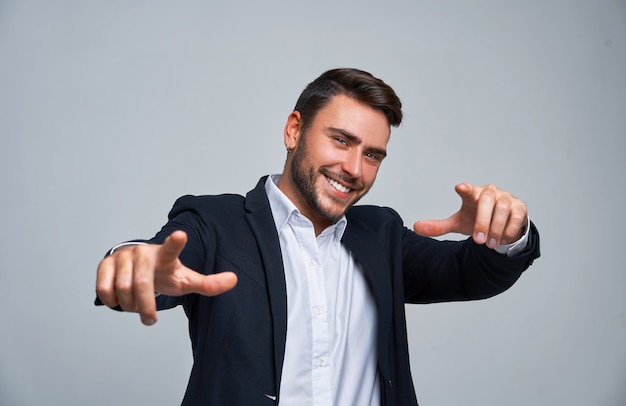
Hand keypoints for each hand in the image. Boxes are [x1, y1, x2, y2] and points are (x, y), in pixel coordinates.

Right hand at [96, 230, 237, 325]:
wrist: (139, 267)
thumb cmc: (165, 273)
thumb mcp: (186, 280)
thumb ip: (208, 283)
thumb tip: (234, 280)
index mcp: (166, 256)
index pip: (172, 249)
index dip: (175, 243)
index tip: (181, 234)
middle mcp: (144, 252)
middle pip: (141, 285)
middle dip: (146, 308)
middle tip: (151, 319)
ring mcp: (123, 256)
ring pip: (122, 290)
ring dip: (130, 306)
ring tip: (137, 307)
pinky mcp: (106, 263)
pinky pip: (105, 290)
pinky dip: (113, 301)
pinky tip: (121, 299)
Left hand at [413, 183, 527, 248]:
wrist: (501, 225)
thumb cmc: (477, 219)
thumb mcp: (458, 223)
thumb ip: (439, 226)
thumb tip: (416, 228)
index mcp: (473, 194)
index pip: (469, 189)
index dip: (465, 188)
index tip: (459, 188)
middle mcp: (490, 193)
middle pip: (486, 201)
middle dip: (482, 222)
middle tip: (477, 241)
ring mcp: (506, 198)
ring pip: (502, 209)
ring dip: (495, 228)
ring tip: (489, 244)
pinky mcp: (520, 207)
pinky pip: (516, 217)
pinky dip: (509, 230)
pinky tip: (502, 240)